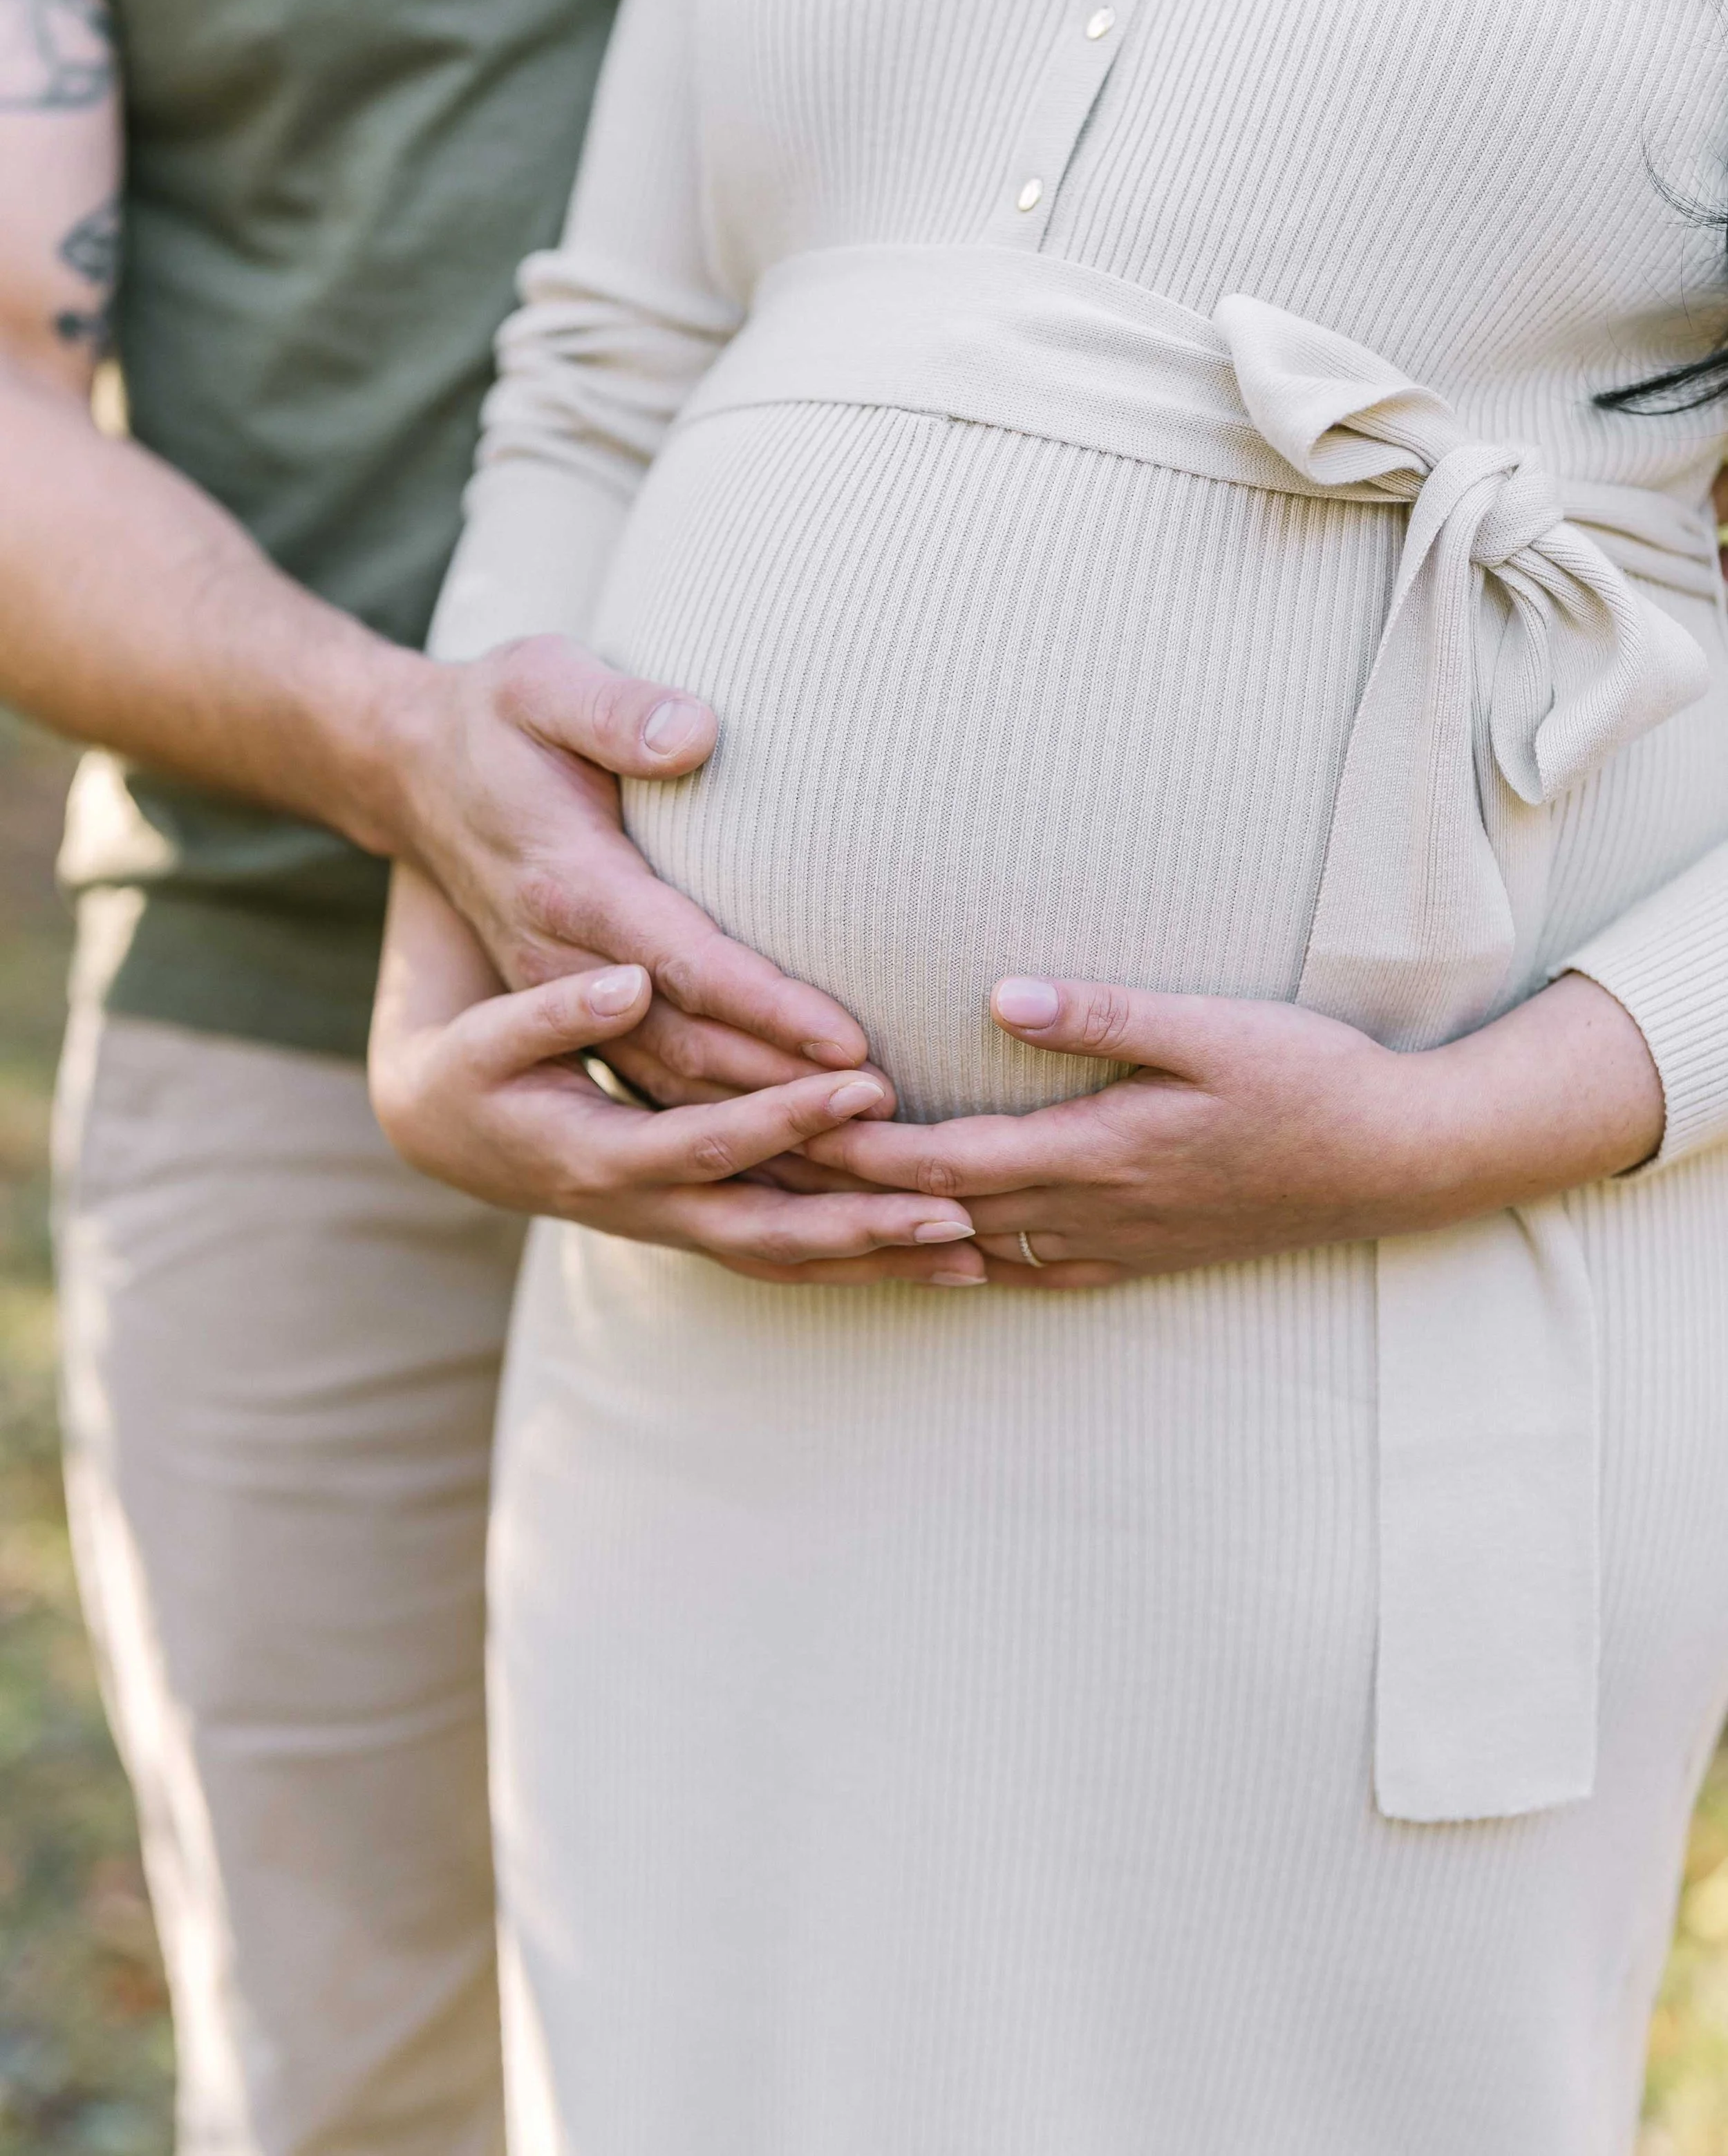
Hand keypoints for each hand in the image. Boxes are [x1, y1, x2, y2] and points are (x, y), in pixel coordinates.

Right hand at [369, 865, 985, 1284]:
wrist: (438, 1124)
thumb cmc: (463, 1067)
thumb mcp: (485, 1035)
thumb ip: (552, 1011)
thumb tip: (632, 979)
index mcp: (595, 1158)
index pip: (709, 1143)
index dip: (788, 1116)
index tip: (868, 1081)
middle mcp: (644, 1208)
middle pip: (767, 1231)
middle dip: (861, 1222)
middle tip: (957, 1205)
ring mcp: (674, 1222)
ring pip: (787, 1256)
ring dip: (877, 1258)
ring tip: (979, 1250)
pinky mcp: (696, 1217)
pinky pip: (788, 1250)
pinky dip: (859, 1258)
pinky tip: (938, 1256)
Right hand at [379, 635, 870, 1106]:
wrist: (410, 768)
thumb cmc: (497, 717)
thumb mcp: (542, 682)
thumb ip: (617, 709)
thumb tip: (698, 733)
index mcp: (568, 884)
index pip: (684, 961)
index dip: (768, 1007)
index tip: (848, 1044)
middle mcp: (561, 959)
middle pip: (688, 1047)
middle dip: (787, 1092)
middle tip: (888, 1123)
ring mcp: (562, 995)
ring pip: (671, 1083)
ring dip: (764, 1127)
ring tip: (860, 1148)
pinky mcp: (573, 1010)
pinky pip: (654, 1084)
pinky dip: (724, 1123)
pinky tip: (796, 1151)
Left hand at [801, 970, 1664, 1281]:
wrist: (1400, 1162)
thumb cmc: (1311, 1078)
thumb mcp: (1212, 1028)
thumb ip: (1102, 1015)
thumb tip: (997, 993)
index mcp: (1094, 1153)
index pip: (936, 1161)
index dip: (848, 1149)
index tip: (771, 1123)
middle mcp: (1088, 1214)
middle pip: (929, 1216)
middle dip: (837, 1200)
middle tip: (747, 1177)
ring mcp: (1111, 1245)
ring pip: (967, 1255)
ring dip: (884, 1242)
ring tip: (803, 1223)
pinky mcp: (1136, 1254)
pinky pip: (1024, 1273)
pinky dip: (958, 1266)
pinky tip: (924, 1259)